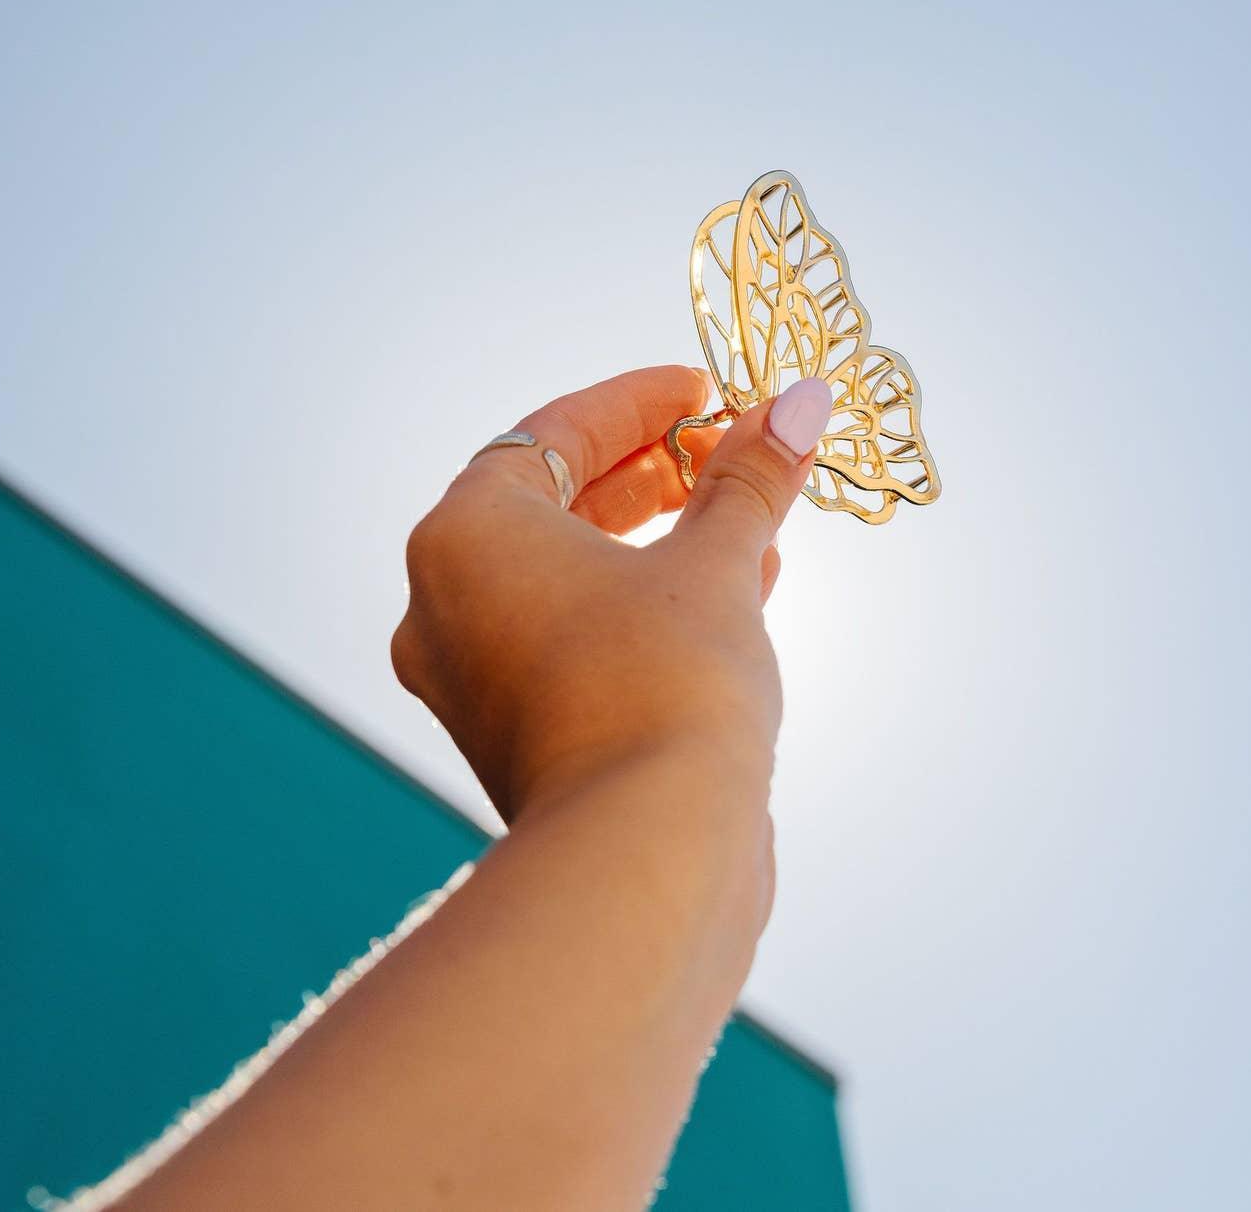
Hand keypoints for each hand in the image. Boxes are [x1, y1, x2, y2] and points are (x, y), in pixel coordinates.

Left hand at [391, 365, 834, 823]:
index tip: (707, 391)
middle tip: (730, 450)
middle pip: (557, 505)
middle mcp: (449, 605)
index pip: (553, 437)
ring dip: (663, 539)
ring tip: (750, 516)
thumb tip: (801, 402)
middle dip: (655, 473)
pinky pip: (582, 638)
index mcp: (466, 539)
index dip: (639, 404)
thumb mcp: (715, 565)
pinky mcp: (521, 737)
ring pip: (575, 578)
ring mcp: (479, 680)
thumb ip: (748, 479)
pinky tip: (740, 590)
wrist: (648, 858)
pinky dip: (649, 605)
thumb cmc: (666, 686)